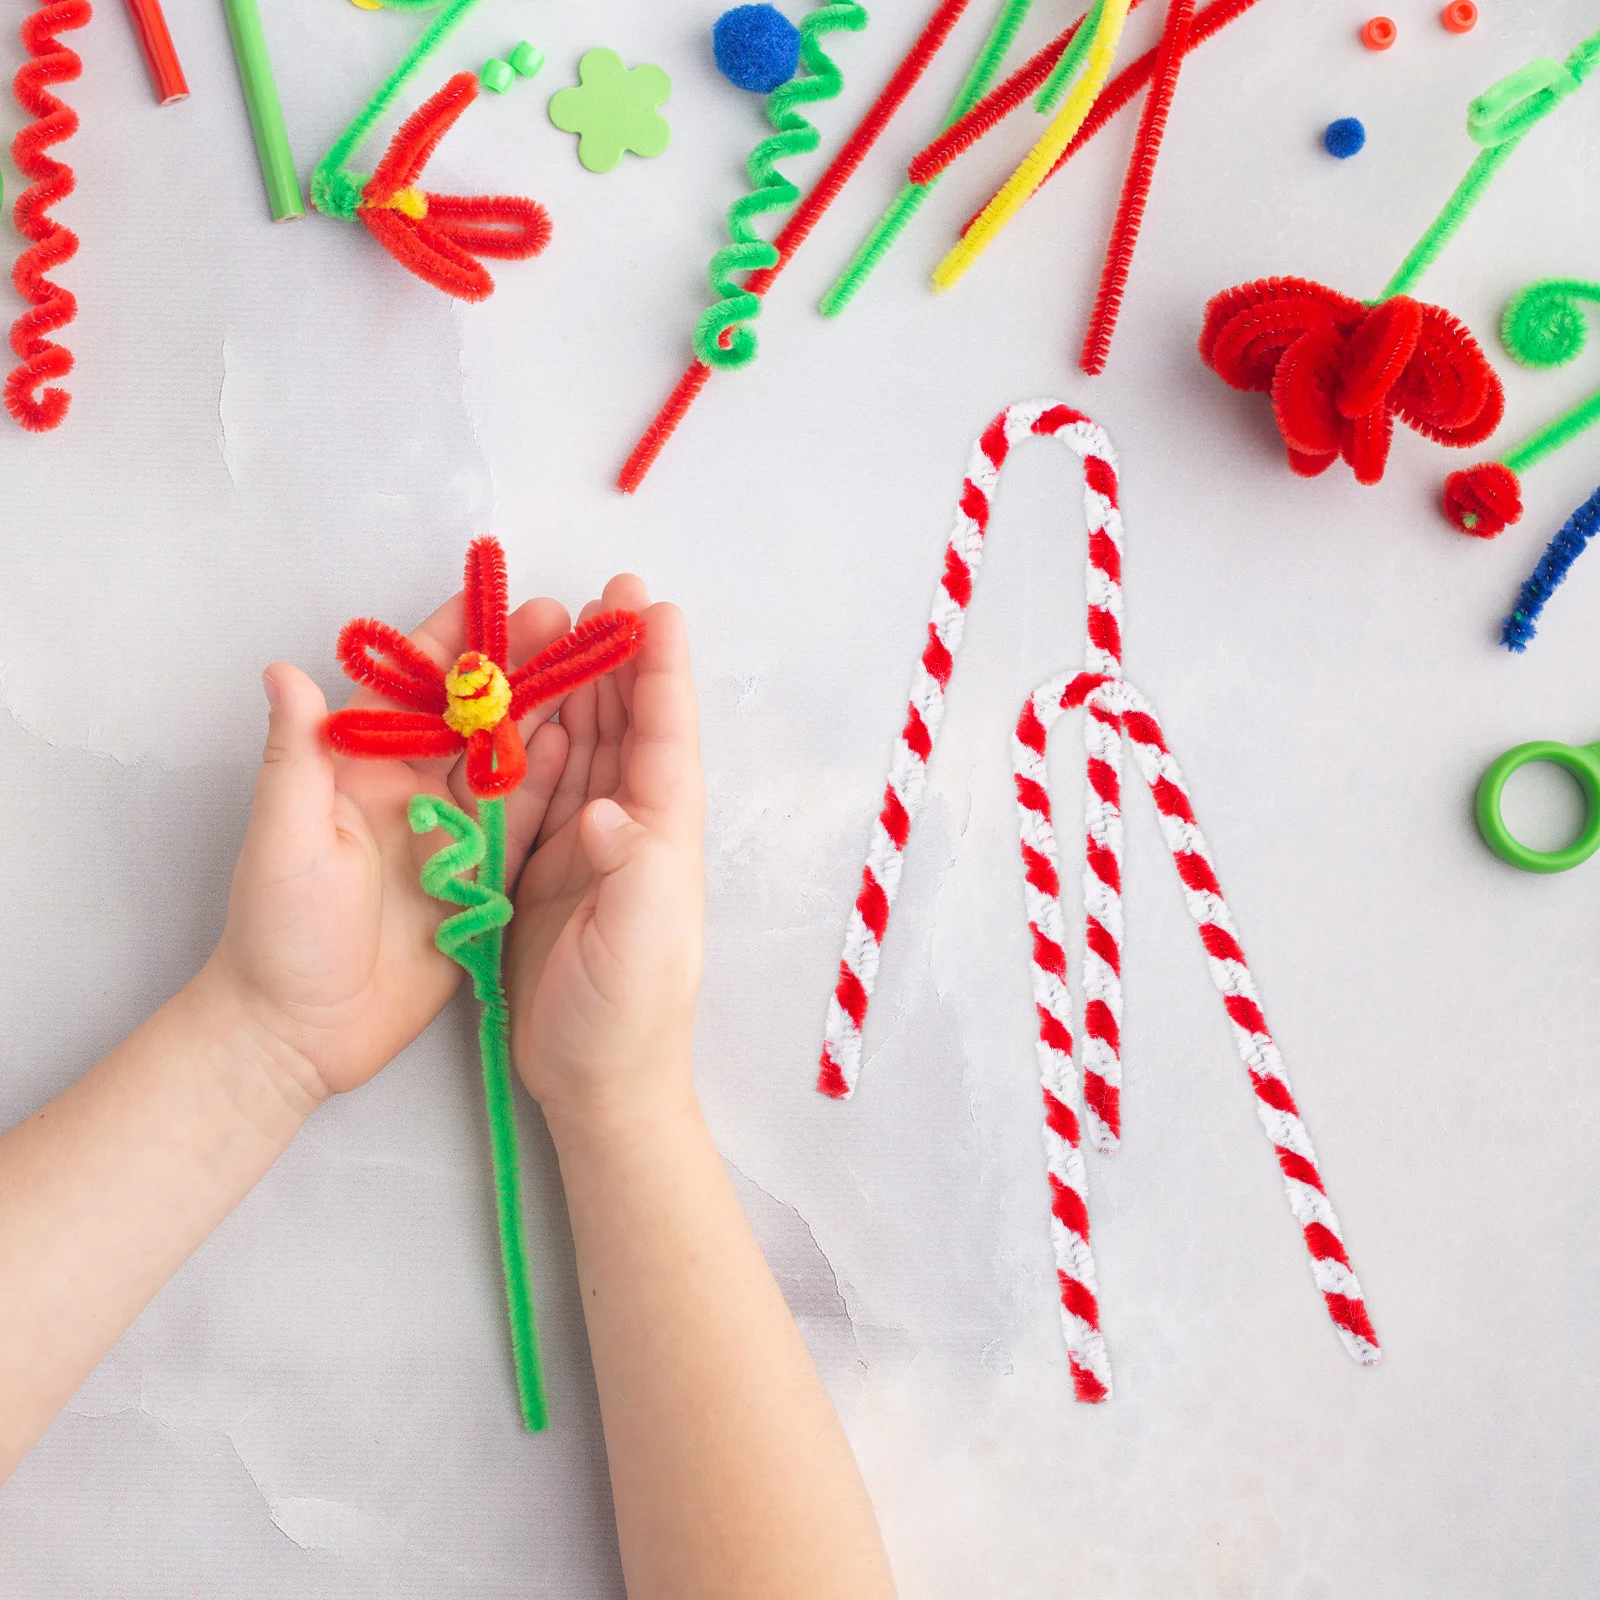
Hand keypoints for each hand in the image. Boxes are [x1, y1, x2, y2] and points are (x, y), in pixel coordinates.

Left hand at [208, 587, 580, 1107]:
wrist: (301, 1032)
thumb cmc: (278, 935)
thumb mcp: (283, 840)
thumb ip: (295, 758)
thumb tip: (286, 671)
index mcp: (359, 769)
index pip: (410, 687)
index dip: (452, 641)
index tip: (494, 597)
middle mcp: (408, 790)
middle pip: (471, 712)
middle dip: (517, 662)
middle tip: (566, 618)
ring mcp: (447, 833)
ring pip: (503, 756)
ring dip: (543, 709)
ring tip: (589, 663)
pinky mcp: (477, 876)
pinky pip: (519, 819)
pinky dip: (550, 781)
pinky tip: (582, 745)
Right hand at [506, 577, 704, 1133]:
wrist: (597, 1084)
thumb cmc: (627, 1016)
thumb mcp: (639, 942)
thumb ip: (631, 870)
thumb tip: (606, 807)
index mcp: (662, 837)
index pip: (665, 737)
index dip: (660, 670)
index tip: (652, 607)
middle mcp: (632, 832)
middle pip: (628, 728)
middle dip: (619, 659)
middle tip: (604, 593)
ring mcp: (591, 850)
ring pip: (586, 750)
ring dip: (579, 690)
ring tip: (562, 631)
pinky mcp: (549, 872)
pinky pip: (543, 789)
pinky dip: (536, 744)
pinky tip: (522, 712)